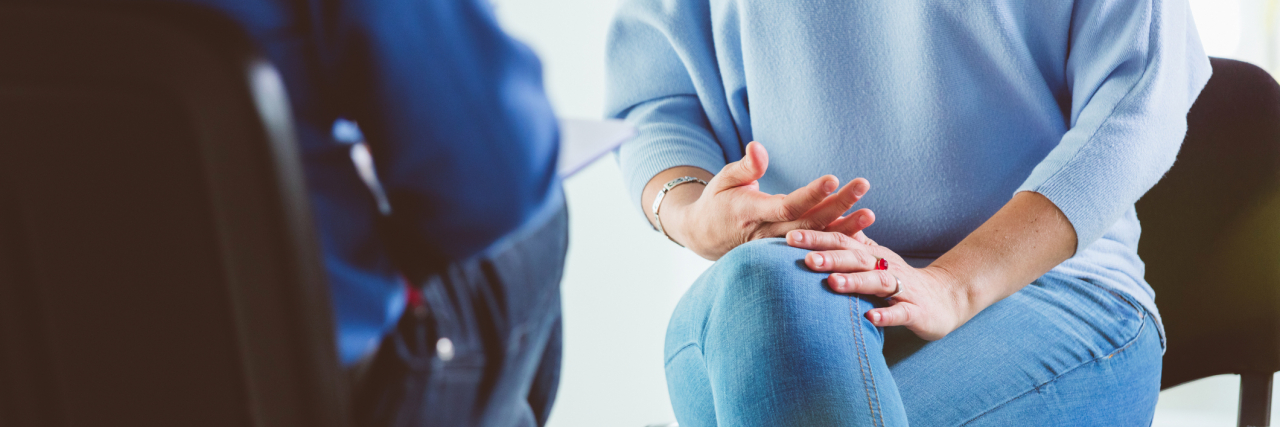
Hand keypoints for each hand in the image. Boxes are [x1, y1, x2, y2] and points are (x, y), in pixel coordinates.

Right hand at [659, 142, 873, 259]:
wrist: (704, 237)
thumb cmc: (717, 202)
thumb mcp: (724, 180)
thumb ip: (745, 166)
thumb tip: (758, 147)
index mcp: (751, 213)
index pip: (786, 205)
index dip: (811, 194)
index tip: (833, 179)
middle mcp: (766, 234)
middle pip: (808, 222)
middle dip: (838, 205)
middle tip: (863, 184)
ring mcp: (776, 248)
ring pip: (815, 239)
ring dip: (844, 228)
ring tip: (870, 214)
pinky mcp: (784, 254)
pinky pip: (814, 249)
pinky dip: (836, 243)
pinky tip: (860, 234)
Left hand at [786, 230, 969, 340]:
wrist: (945, 298)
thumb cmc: (899, 279)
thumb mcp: (874, 259)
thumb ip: (850, 245)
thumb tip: (817, 227)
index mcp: (872, 254)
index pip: (841, 241)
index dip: (816, 238)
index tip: (788, 237)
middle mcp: (885, 267)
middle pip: (856, 258)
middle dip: (831, 257)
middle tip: (806, 259)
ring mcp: (902, 289)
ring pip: (877, 282)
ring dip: (855, 282)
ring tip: (832, 284)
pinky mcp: (916, 311)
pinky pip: (901, 313)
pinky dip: (886, 316)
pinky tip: (870, 319)